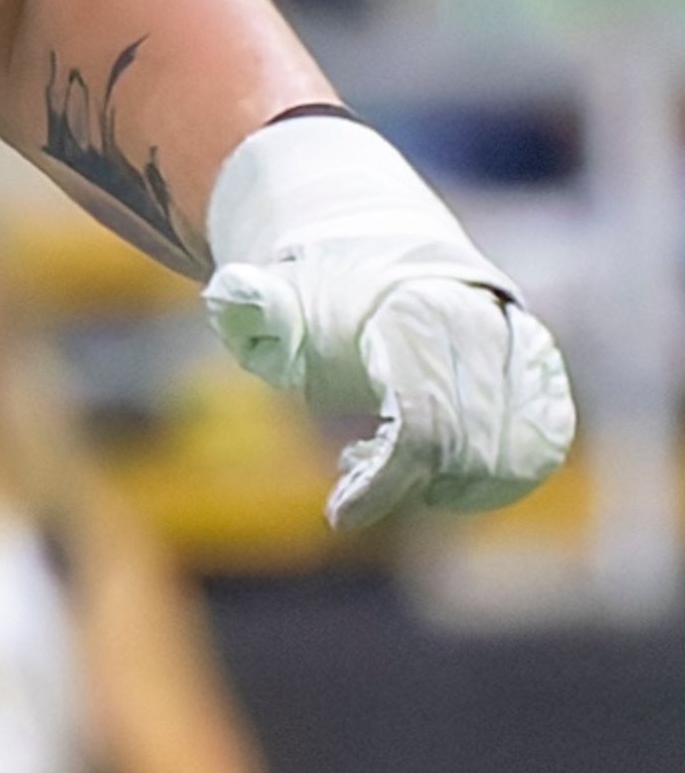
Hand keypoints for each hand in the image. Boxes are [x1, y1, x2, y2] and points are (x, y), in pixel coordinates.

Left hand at [203, 249, 578, 523]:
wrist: (387, 257)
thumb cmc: (321, 299)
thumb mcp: (274, 301)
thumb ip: (254, 306)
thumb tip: (230, 294)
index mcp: (419, 316)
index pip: (420, 428)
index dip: (383, 484)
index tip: (339, 515)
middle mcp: (484, 330)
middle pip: (469, 453)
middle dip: (413, 483)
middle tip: (359, 469)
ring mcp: (521, 348)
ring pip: (518, 458)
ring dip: (460, 484)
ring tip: (399, 461)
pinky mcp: (543, 373)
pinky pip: (541, 448)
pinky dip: (497, 475)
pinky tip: (444, 465)